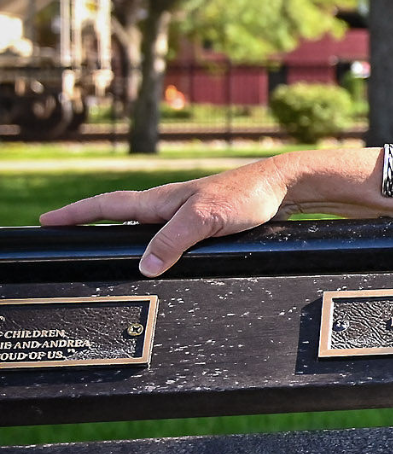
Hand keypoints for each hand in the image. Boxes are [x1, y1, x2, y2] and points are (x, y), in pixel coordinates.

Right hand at [39, 157, 299, 276]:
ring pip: (145, 226)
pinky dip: (154, 244)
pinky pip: (170, 235)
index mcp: (160, 201)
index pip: (107, 207)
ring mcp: (187, 213)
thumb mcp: (205, 220)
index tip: (46, 222)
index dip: (75, 215)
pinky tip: (157, 254)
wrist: (285, 187)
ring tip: (98, 244)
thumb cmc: (247, 196)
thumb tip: (143, 267)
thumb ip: (172, 241)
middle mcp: (169, 205)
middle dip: (87, 222)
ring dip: (120, 233)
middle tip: (61, 231)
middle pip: (119, 214)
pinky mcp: (207, 222)